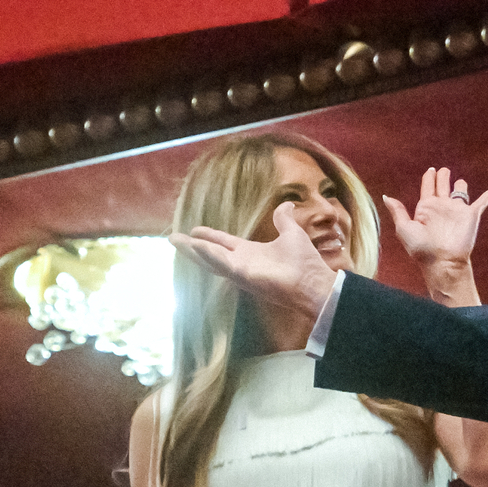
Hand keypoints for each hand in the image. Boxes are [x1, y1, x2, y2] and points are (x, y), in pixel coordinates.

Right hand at [168, 202, 335, 320]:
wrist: (314, 281)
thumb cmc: (304, 262)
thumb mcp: (291, 233)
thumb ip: (284, 220)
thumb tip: (287, 204)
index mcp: (251, 252)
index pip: (224, 243)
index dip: (209, 236)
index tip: (194, 229)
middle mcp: (242, 263)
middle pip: (210, 253)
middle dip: (192, 247)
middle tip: (173, 238)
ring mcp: (240, 271)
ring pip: (210, 260)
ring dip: (193, 251)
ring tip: (176, 241)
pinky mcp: (243, 276)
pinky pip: (223, 264)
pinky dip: (210, 255)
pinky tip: (196, 246)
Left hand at [382, 167, 487, 270]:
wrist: (443, 262)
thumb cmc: (422, 249)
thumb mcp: (404, 228)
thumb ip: (398, 211)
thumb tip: (386, 196)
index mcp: (426, 209)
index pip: (428, 188)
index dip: (429, 178)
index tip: (430, 170)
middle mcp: (442, 207)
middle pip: (443, 186)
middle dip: (443, 177)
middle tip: (443, 169)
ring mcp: (457, 211)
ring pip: (460, 192)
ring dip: (461, 185)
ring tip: (460, 181)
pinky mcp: (471, 216)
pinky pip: (480, 203)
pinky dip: (486, 198)